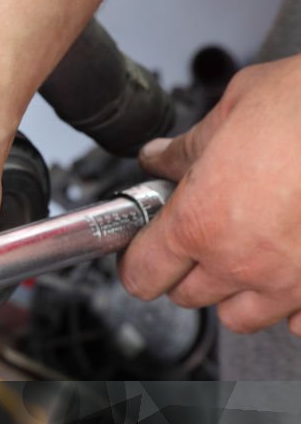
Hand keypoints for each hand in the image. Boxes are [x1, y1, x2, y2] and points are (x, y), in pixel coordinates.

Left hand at [120, 55, 300, 334]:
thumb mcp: (237, 107)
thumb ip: (190, 146)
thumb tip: (161, 156)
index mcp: (202, 222)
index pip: (142, 274)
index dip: (138, 260)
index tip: (145, 248)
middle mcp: (243, 261)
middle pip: (188, 297)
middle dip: (187, 270)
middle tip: (202, 236)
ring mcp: (293, 281)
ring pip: (240, 317)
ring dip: (236, 292)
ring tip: (249, 254)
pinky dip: (294, 305)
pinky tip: (295, 266)